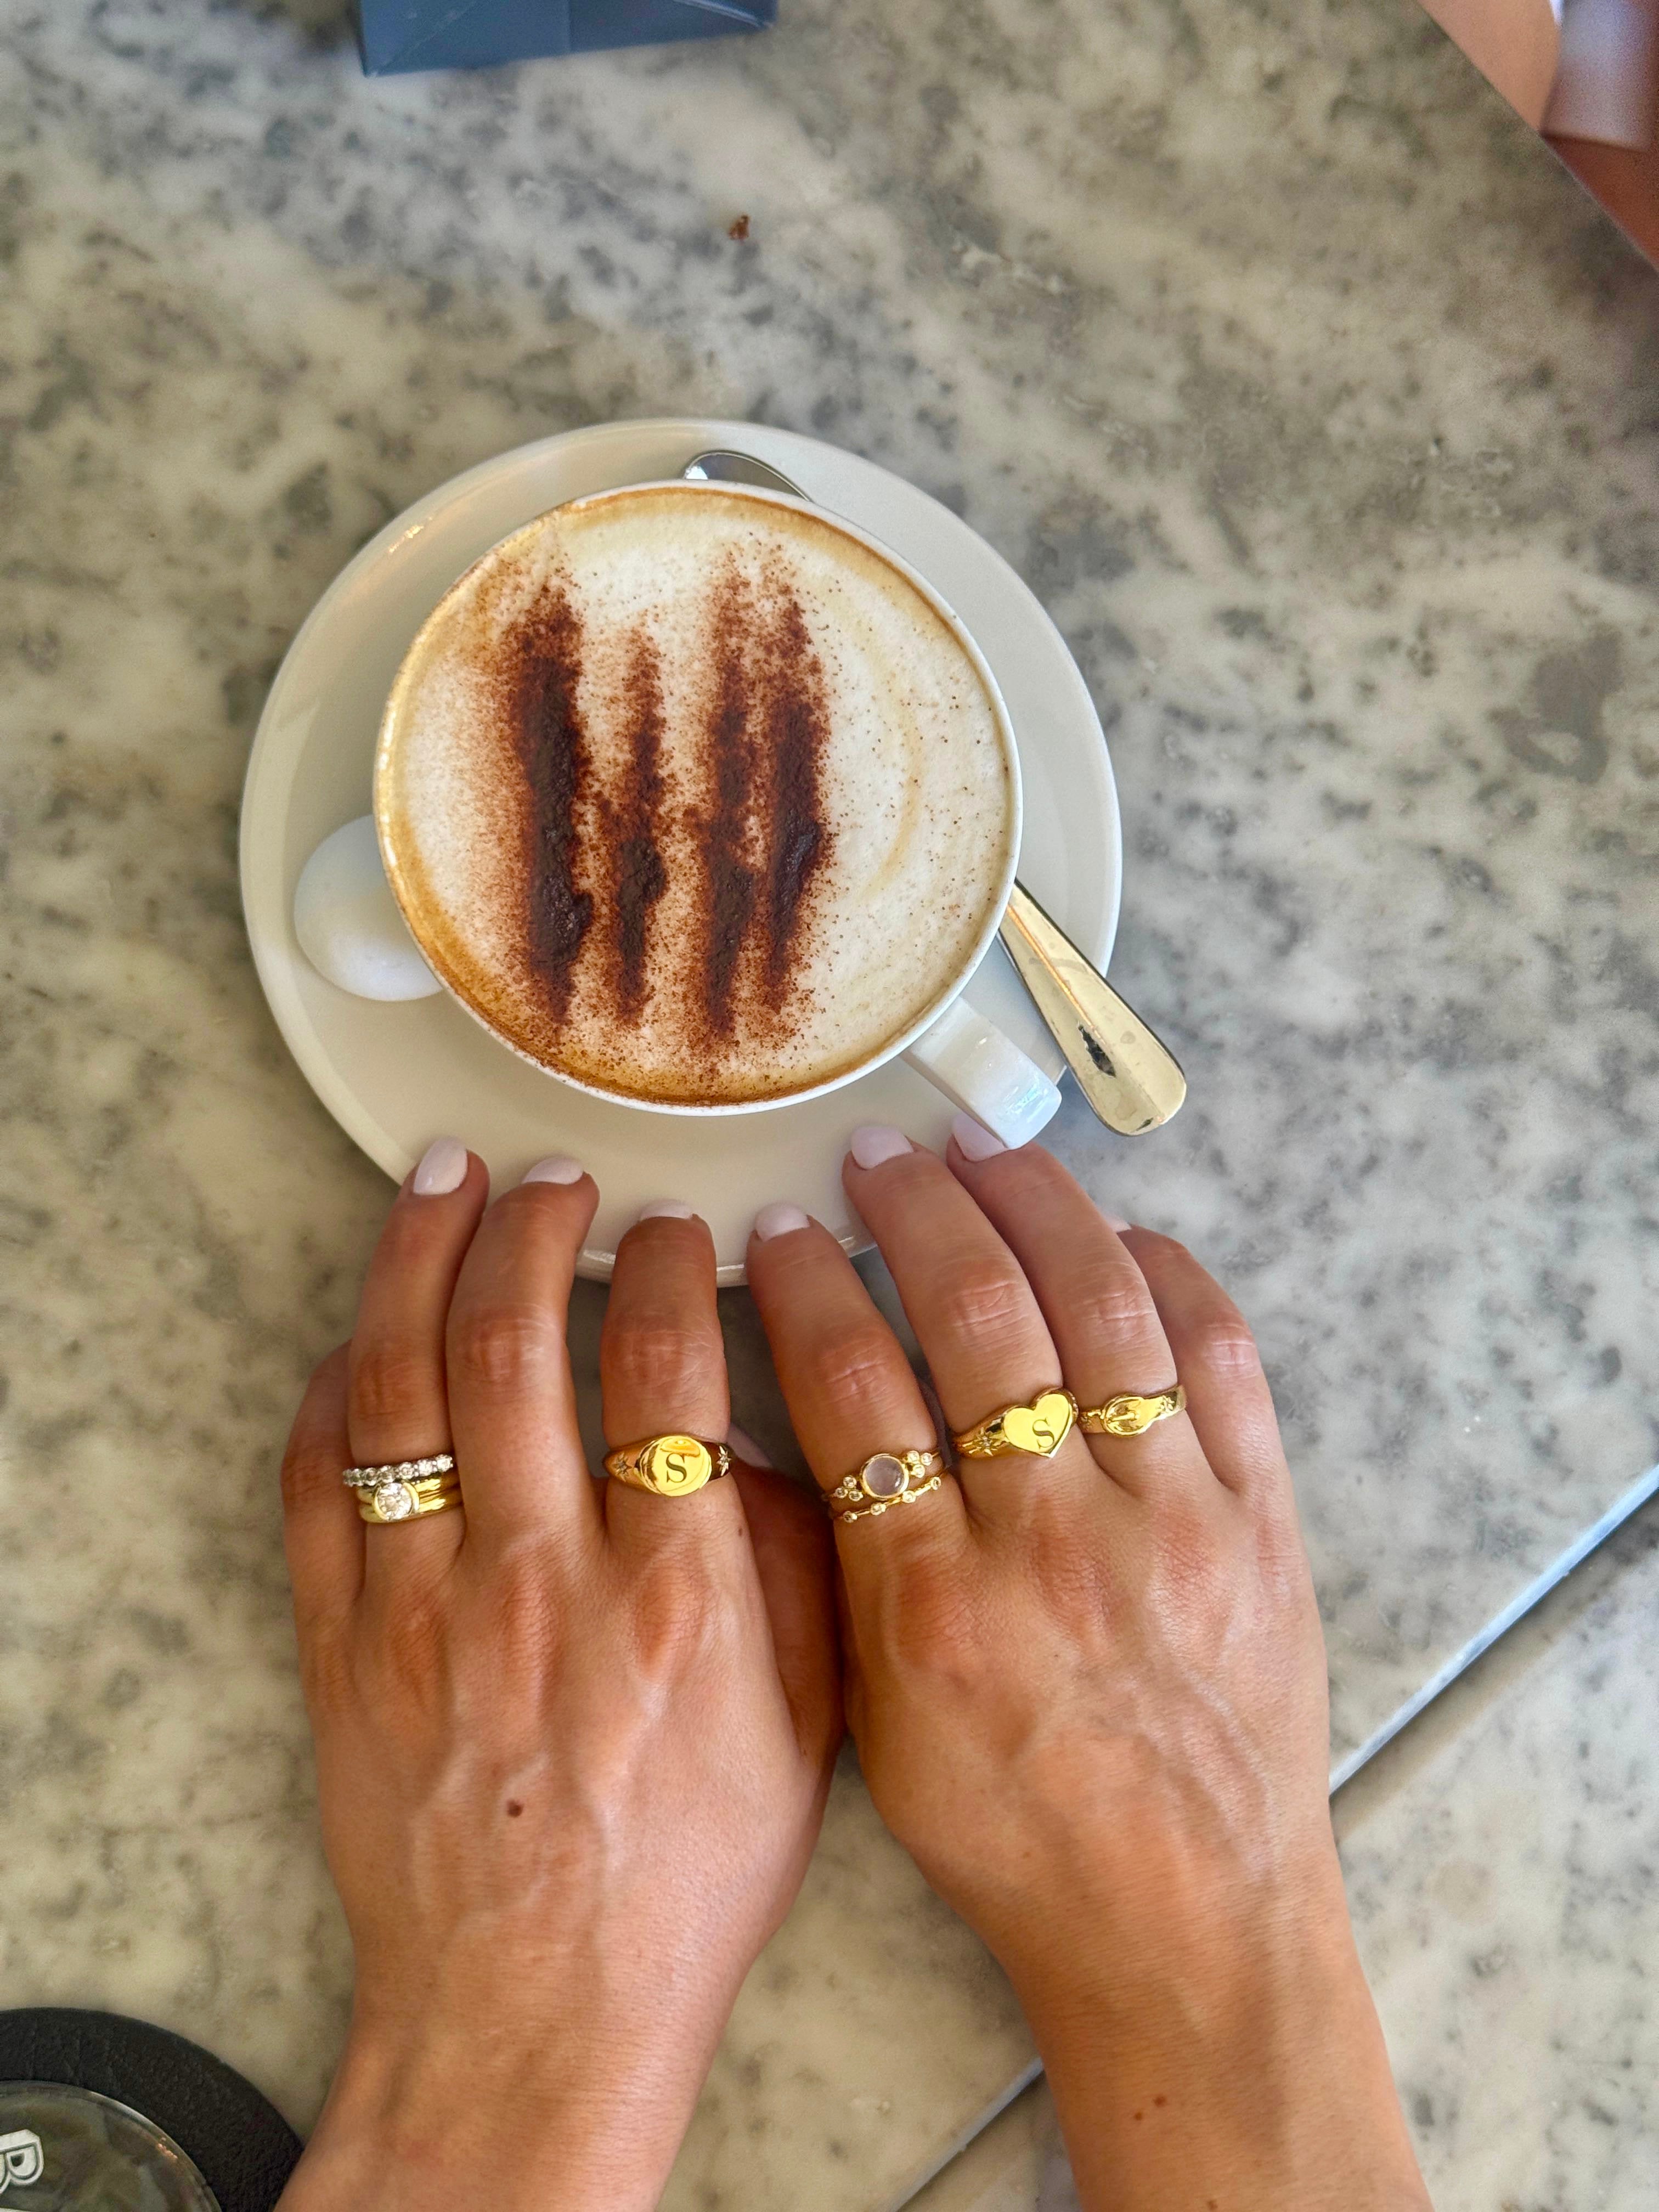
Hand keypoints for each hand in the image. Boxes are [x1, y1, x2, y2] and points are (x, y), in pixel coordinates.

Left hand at [277, 1150, 839, 2211]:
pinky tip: (361, 1333)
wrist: (535, 2013)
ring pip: (401, 1385)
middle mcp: (541, 1583)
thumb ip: (793, 1568)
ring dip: (418, 1261)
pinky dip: (332, 1389)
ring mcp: (424, 1611)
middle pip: (515, 1343)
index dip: (664, 1264)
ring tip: (440, 1181)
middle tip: (550, 1172)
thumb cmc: (681, 1881)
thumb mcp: (807, 1730)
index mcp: (673, 1596)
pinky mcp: (341, 1648)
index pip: (662, 1366)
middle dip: (531, 1226)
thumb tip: (753, 1438)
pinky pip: (315, 1483)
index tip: (673, 1225)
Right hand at [746, 1122, 1429, 2211]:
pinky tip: (1123, 1231)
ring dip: (1033, 1205)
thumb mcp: (878, 1722)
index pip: (853, 1386)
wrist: (1185, 1921)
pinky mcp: (1259, 1517)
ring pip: (1101, 1304)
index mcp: (937, 1600)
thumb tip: (794, 1422)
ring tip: (981, 1150)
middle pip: (977, 1313)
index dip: (805, 1284)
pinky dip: (1170, 1273)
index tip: (775, 1228)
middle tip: (874, 1154)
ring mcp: (1172, 1517)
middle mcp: (1055, 1539)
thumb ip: (839, 1569)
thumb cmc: (1013, 1832)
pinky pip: (1221, 1354)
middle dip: (912, 1209)